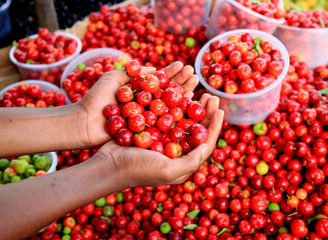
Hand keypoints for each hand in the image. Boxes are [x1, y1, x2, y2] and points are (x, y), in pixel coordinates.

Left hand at [75, 61, 199, 147]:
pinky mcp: (147, 132)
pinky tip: (189, 106)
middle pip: (168, 93)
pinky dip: (178, 115)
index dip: (172, 73)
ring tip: (195, 85)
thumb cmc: (96, 100)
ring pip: (169, 106)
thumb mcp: (113, 78)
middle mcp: (146, 105)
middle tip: (195, 74)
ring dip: (183, 96)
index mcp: (139, 92)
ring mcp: (148, 118)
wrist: (84, 123)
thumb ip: (133, 73)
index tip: (183, 65)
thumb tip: (155, 68)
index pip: (159, 81)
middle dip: (181, 83)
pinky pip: (164, 123)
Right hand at [95, 93, 223, 188]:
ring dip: (190, 103)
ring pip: (182, 117)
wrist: (107, 165)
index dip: (214, 126)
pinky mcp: (150, 129)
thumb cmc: (137, 170)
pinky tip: (176, 91)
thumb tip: (206, 146)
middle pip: (195, 127)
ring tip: (197, 89)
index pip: (205, 142)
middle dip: (205, 111)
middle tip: (209, 95)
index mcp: (182, 161)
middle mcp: (175, 149)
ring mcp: (162, 138)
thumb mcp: (167, 171)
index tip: (220, 109)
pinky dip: (172, 102)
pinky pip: (165, 113)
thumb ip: (190, 162)